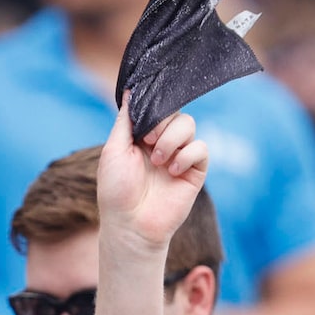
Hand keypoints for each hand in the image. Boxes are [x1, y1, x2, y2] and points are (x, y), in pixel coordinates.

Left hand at [95, 104, 207, 255]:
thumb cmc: (116, 191)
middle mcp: (162, 143)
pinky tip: (172, 171)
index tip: (142, 125)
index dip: (153, 108)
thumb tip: (130, 90)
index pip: (156, 107)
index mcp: (141, 136)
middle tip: (148, 142)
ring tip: (158, 161)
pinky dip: (187, 155)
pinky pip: (201, 149)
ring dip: (172, 139)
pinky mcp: (194, 172)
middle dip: (161, 123)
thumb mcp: (113, 150)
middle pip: (175, 111)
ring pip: (189, 125)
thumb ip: (125, 120)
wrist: (130, 225)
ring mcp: (179, 156)